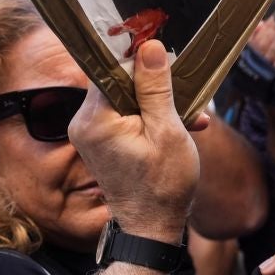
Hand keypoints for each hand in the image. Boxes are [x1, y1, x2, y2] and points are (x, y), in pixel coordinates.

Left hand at [69, 40, 197, 241]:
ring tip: (190, 113)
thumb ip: (155, 87)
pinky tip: (180, 123)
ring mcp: (91, 133)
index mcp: (95, 119)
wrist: (151, 227)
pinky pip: (125, 115)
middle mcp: (84, 123)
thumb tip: (149, 47)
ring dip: (157, 101)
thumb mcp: (167, 131)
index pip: (109, 68)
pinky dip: (150, 116)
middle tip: (185, 88)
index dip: (137, 58)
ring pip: (125, 98)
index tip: (163, 53)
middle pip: (117, 81)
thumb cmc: (162, 184)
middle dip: (154, 83)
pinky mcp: (101, 141)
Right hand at [246, 18, 274, 71]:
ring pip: (270, 52)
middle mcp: (258, 58)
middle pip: (264, 43)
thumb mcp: (249, 49)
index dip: (267, 26)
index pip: (258, 36)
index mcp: (251, 50)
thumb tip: (260, 24)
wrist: (254, 87)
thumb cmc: (254, 66)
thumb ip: (252, 35)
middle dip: (272, 32)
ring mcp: (267, 67)